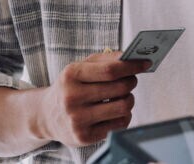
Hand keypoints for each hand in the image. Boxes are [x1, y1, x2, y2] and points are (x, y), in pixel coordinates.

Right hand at [34, 51, 148, 146]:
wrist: (47, 115)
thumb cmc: (71, 86)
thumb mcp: (80, 67)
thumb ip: (106, 59)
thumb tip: (131, 57)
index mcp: (71, 75)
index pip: (111, 70)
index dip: (132, 66)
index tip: (146, 63)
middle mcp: (71, 98)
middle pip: (120, 88)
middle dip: (132, 81)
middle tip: (132, 80)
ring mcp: (77, 119)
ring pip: (123, 107)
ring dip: (129, 99)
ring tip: (123, 96)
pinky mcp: (84, 137)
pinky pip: (119, 124)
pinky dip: (124, 116)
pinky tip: (115, 111)